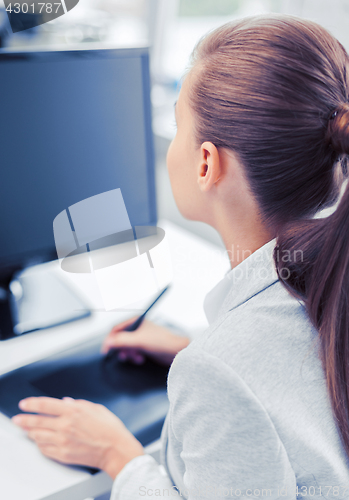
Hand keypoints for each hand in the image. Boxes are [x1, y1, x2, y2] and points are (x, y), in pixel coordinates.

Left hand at [11, 397, 143, 478]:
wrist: (115, 449)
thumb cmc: (109, 429)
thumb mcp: (96, 408)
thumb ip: (78, 403)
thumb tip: (66, 401)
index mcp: (73, 411)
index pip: (45, 405)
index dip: (32, 404)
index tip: (24, 404)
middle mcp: (65, 426)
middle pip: (37, 421)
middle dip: (24, 419)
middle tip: (17, 418)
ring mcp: (62, 441)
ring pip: (38, 436)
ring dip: (30, 432)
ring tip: (26, 430)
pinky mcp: (63, 454)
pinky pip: (44, 449)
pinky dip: (39, 444)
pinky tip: (38, 441)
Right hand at [101, 318, 189, 365]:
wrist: (176, 351)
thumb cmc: (161, 342)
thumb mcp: (139, 341)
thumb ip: (122, 341)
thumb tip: (107, 342)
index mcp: (135, 321)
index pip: (116, 329)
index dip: (110, 340)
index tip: (106, 350)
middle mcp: (137, 328)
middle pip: (120, 339)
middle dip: (122, 349)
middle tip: (124, 356)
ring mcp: (141, 337)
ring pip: (126, 347)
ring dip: (129, 354)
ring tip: (136, 358)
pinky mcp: (145, 346)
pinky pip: (133, 352)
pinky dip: (134, 357)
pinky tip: (141, 359)